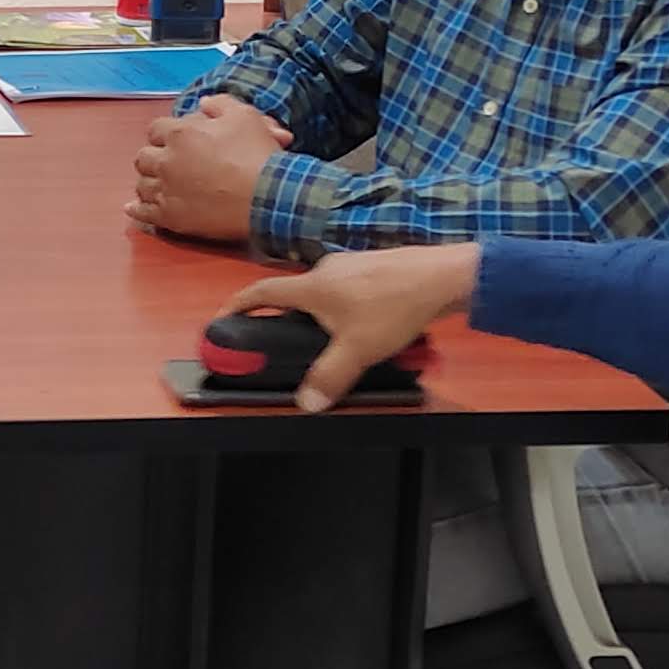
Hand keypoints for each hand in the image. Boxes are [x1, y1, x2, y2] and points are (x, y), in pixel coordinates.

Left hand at [126, 95, 292, 239]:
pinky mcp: (170, 217)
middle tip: (168, 162)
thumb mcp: (244, 116)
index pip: (156, 129)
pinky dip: (136, 209)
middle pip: (143, 157)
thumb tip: (203, 103)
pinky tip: (132, 208)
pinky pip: (142, 213)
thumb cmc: (257, 155)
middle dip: (154, 157)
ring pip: (141, 185)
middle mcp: (166, 161)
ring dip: (149, 182)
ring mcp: (166, 191)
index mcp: (180, 133)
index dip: (165, 134)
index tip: (175, 140)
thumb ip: (220, 104)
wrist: (266, 196)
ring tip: (160, 184)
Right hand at [226, 246, 479, 407]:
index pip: (262, 292)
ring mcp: (354, 265)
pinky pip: (352, 291)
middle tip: (290, 343)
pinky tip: (371, 327)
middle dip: (290, 318)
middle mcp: (328, 269)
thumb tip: (307, 403)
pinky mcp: (377, 268)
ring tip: (340, 342)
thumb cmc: (395, 307)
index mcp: (312, 285)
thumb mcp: (358, 351)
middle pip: (296, 294)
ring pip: (328, 293)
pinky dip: (351, 310)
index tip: (223, 318)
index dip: (238, 306)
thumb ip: (329, 378)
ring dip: (326, 316)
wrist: (445, 277)